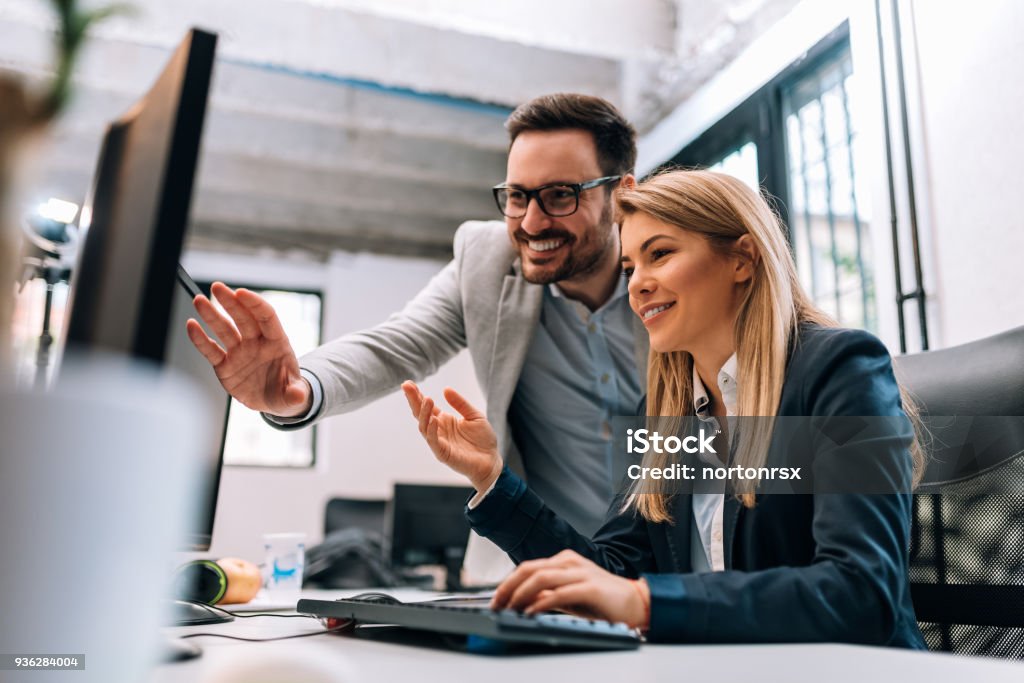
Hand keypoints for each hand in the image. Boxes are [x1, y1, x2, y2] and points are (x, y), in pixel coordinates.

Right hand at [186, 282, 310, 416]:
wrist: (273, 402)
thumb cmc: (287, 392)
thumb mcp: (294, 395)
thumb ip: (295, 394)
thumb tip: (298, 396)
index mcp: (277, 343)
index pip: (266, 317)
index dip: (255, 304)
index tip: (241, 293)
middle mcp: (256, 343)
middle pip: (243, 318)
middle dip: (230, 302)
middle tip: (217, 287)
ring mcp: (239, 352)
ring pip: (224, 330)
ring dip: (211, 315)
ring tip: (199, 300)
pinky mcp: (225, 365)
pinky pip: (211, 350)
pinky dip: (200, 339)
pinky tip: (191, 325)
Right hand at [401, 381, 501, 492]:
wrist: (491, 460)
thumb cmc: (483, 439)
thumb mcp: (474, 415)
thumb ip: (460, 403)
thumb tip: (446, 389)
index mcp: (443, 420)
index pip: (426, 406)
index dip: (417, 395)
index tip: (408, 383)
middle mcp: (438, 430)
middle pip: (420, 414)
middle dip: (413, 400)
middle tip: (407, 386)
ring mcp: (439, 442)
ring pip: (424, 427)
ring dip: (424, 413)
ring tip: (427, 399)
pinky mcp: (443, 453)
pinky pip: (433, 442)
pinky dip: (432, 430)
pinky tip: (433, 420)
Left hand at [491, 550, 649, 628]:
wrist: (635, 602)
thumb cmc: (602, 601)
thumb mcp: (568, 597)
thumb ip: (547, 595)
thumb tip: (522, 601)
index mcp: (563, 561)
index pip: (527, 568)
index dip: (508, 584)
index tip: (496, 600)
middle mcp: (569, 562)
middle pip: (529, 569)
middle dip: (508, 587)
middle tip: (496, 605)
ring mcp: (580, 573)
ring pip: (541, 577)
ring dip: (520, 594)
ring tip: (511, 609)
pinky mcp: (590, 587)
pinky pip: (559, 593)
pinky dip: (541, 603)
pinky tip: (531, 613)